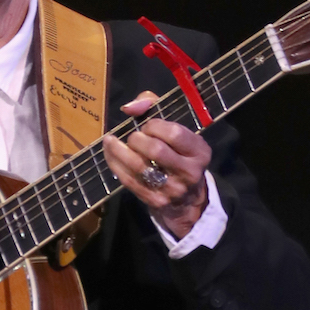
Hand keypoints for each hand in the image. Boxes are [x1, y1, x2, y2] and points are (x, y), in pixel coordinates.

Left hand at [102, 91, 211, 239]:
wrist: (186, 201)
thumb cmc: (178, 156)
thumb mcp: (177, 132)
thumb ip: (154, 107)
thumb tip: (129, 108)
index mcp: (199, 151)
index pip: (175, 134)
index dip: (155, 126)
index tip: (147, 126)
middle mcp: (190, 172)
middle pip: (156, 150)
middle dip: (137, 139)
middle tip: (133, 137)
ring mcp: (173, 190)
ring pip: (139, 167)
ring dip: (119, 151)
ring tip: (111, 141)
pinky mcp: (155, 201)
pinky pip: (129, 180)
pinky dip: (115, 164)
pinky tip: (109, 153)